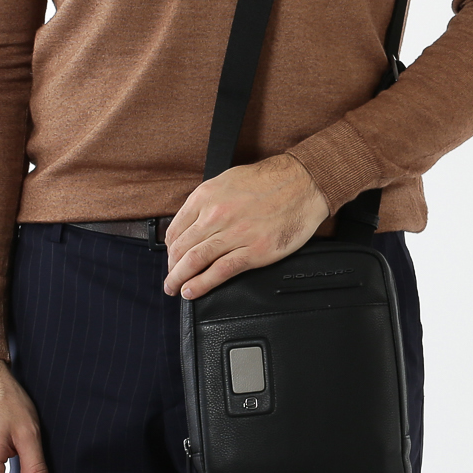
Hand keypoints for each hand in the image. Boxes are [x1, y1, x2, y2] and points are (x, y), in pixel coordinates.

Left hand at [163, 153, 328, 298]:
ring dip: (179, 279)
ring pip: (195, 261)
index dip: (169, 250)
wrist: (303, 183)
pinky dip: (201, 285)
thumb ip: (208, 202)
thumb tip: (193, 224)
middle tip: (169, 280)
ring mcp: (234, 234)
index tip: (171, 259)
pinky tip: (191, 291)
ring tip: (174, 289)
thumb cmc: (269, 181)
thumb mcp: (228, 181)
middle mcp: (216, 214)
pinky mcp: (253, 251)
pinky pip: (220, 271)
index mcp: (206, 196)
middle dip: (171, 268)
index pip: (175, 230)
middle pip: (181, 248)